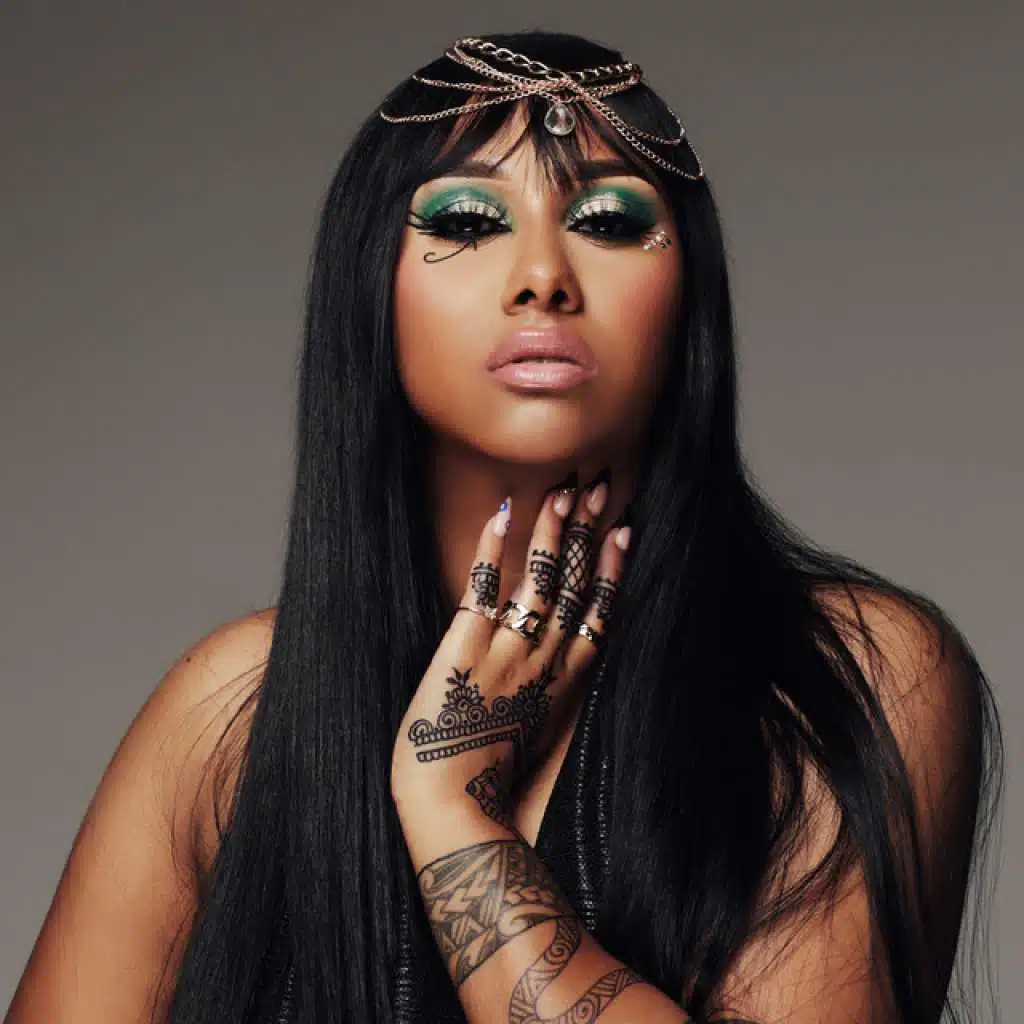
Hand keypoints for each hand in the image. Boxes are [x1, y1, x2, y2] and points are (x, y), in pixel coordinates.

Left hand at [390, 472, 629, 834]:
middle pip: (575, 584)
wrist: (454, 807)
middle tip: (602, 486)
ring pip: (539, 578)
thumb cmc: (492, 781)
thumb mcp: (538, 737)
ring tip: (563, 490)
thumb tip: (553, 671)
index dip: (612, 568)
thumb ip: (548, 698)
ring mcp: (506, 651)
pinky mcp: (464, 647)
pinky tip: (503, 514)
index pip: (599, 611)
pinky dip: (495, 549)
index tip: (624, 531)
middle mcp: (543, 659)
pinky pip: (484, 588)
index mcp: (564, 681)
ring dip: (552, 530)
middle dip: (589, 531)